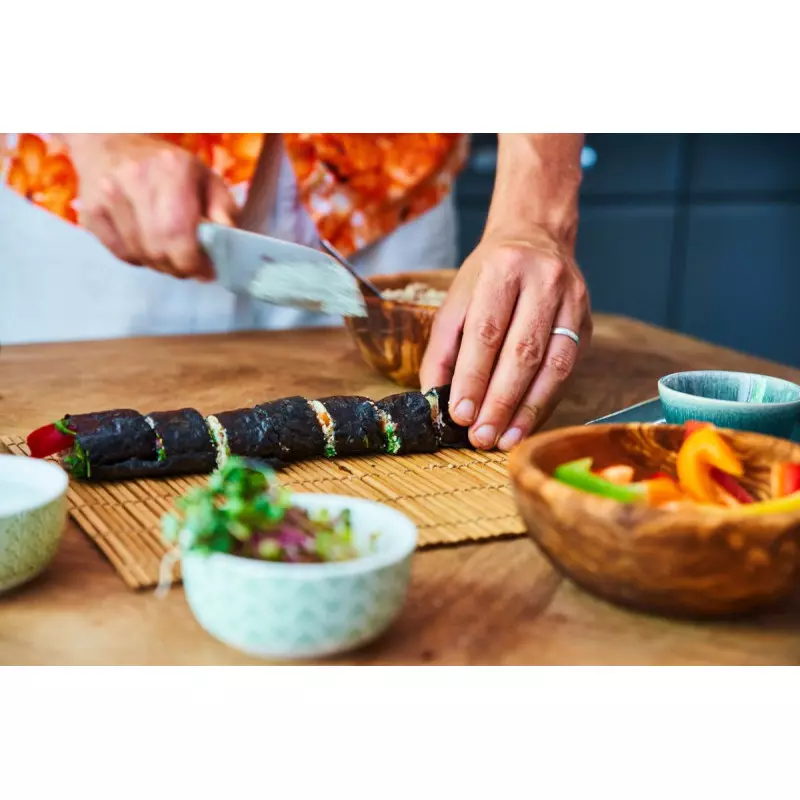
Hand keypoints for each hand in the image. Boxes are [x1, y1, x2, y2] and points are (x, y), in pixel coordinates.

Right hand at [66, 134, 236, 279]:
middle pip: (158, 249)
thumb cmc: (168, 165)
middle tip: (190, 265)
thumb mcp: (205, 177)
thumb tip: (228, 241)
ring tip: (170, 253)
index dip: (194, 262)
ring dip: (160, 265)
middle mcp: (135, 180)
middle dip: (179, 267)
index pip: (178, 233)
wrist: (111, 140)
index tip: (207, 270)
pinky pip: (122, 255)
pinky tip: (148, 245)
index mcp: (171, 169)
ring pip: (140, 255)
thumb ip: (223, 209)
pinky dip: (140, 259)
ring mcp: (107, 196)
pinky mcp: (90, 212)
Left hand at [420, 227, 591, 450]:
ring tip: (504, 440)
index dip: (473, 376)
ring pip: (553, 365)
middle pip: (523, 351)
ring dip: (527, 409)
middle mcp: (544, 281)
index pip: (487, 330)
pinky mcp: (586, 324)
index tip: (460, 413)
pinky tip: (525, 424)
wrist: (537, 238)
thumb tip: (433, 396)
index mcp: (504, 268)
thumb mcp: (458, 298)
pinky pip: (568, 372)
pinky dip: (545, 402)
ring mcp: (573, 302)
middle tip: (481, 436)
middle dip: (500, 401)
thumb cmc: (490, 275)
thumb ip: (443, 347)